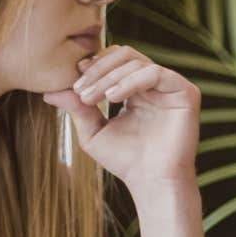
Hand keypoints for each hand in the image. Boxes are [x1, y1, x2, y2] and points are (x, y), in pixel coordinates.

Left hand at [43, 45, 199, 188]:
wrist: (151, 182)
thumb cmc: (125, 161)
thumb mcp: (92, 132)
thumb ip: (76, 109)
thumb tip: (49, 91)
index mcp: (135, 89)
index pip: (114, 61)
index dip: (93, 66)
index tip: (73, 83)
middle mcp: (154, 84)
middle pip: (125, 55)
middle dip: (98, 69)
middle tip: (80, 90)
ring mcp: (171, 86)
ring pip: (137, 62)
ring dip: (109, 77)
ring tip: (92, 98)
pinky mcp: (186, 92)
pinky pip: (155, 73)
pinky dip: (130, 82)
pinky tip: (113, 98)